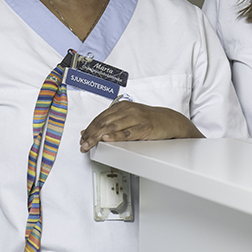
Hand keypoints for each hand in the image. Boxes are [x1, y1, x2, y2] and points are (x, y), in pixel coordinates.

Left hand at [80, 102, 201, 151]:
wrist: (169, 120)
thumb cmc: (148, 120)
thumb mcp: (127, 117)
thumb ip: (110, 122)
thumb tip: (88, 130)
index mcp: (121, 106)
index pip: (100, 118)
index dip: (88, 129)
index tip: (82, 138)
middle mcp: (127, 110)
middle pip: (103, 122)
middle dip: (90, 134)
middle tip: (83, 144)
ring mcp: (136, 118)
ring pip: (112, 127)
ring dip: (98, 137)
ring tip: (89, 144)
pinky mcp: (143, 128)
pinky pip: (127, 133)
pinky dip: (116, 136)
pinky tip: (107, 139)